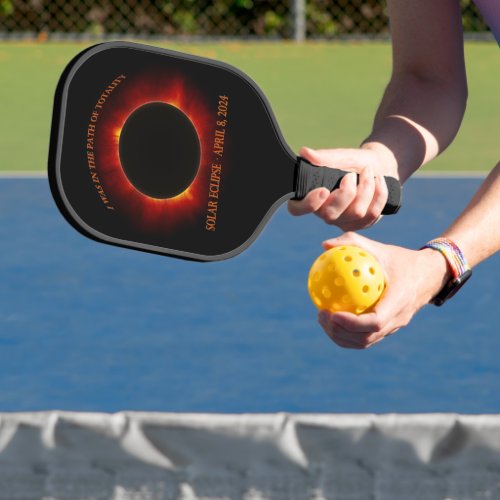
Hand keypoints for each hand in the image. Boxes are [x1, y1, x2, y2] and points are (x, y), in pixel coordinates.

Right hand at [288, 145, 397, 230]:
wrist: (379, 166)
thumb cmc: (354, 162)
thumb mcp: (341, 156)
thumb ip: (324, 157)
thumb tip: (304, 152)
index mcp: (311, 196)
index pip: (297, 209)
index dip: (308, 204)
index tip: (323, 190)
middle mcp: (324, 212)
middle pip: (330, 215)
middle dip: (346, 193)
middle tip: (351, 175)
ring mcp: (343, 221)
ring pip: (355, 213)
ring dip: (366, 188)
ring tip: (368, 172)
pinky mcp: (361, 224)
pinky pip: (372, 214)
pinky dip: (379, 194)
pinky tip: (379, 181)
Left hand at [316, 232, 450, 348]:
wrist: (429, 275)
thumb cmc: (401, 259)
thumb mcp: (380, 248)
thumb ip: (353, 243)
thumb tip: (325, 245)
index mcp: (399, 301)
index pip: (375, 322)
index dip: (352, 323)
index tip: (332, 313)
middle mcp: (398, 319)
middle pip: (366, 338)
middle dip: (340, 332)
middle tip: (321, 315)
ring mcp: (394, 327)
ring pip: (365, 342)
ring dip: (341, 336)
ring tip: (323, 319)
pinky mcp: (389, 329)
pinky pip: (366, 337)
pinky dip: (347, 334)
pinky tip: (332, 318)